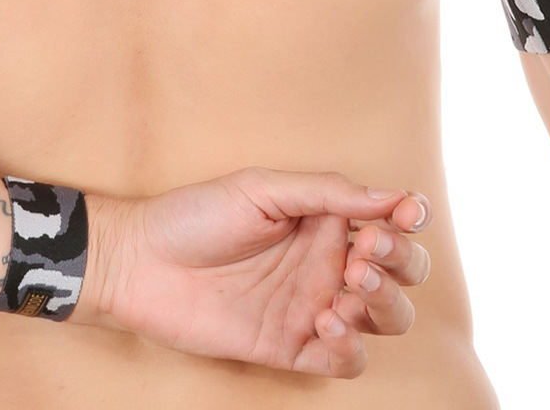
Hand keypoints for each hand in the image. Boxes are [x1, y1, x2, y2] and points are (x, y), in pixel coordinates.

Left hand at [84, 167, 430, 377]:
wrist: (140, 262)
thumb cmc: (195, 215)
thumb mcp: (261, 189)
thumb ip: (326, 193)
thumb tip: (389, 196)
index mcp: (324, 219)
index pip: (390, 222)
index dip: (410, 219)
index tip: (404, 214)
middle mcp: (326, 263)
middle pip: (401, 274)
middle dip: (400, 262)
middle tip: (365, 253)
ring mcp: (312, 307)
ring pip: (384, 318)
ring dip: (383, 303)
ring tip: (348, 285)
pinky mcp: (292, 347)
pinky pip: (345, 361)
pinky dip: (350, 346)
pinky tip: (325, 321)